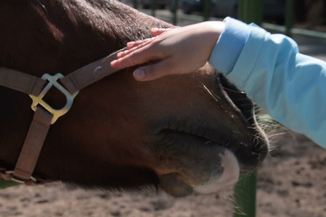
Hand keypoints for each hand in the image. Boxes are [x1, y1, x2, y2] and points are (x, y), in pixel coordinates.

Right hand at [110, 21, 224, 80]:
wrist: (213, 36)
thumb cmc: (193, 54)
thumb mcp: (172, 67)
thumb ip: (153, 71)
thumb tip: (135, 75)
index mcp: (156, 50)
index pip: (135, 58)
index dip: (124, 63)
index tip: (112, 66)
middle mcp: (159, 41)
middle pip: (140, 49)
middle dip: (127, 55)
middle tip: (116, 59)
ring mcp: (169, 36)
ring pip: (149, 41)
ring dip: (138, 44)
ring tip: (129, 46)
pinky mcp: (178, 33)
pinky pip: (162, 33)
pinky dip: (155, 34)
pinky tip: (153, 32)